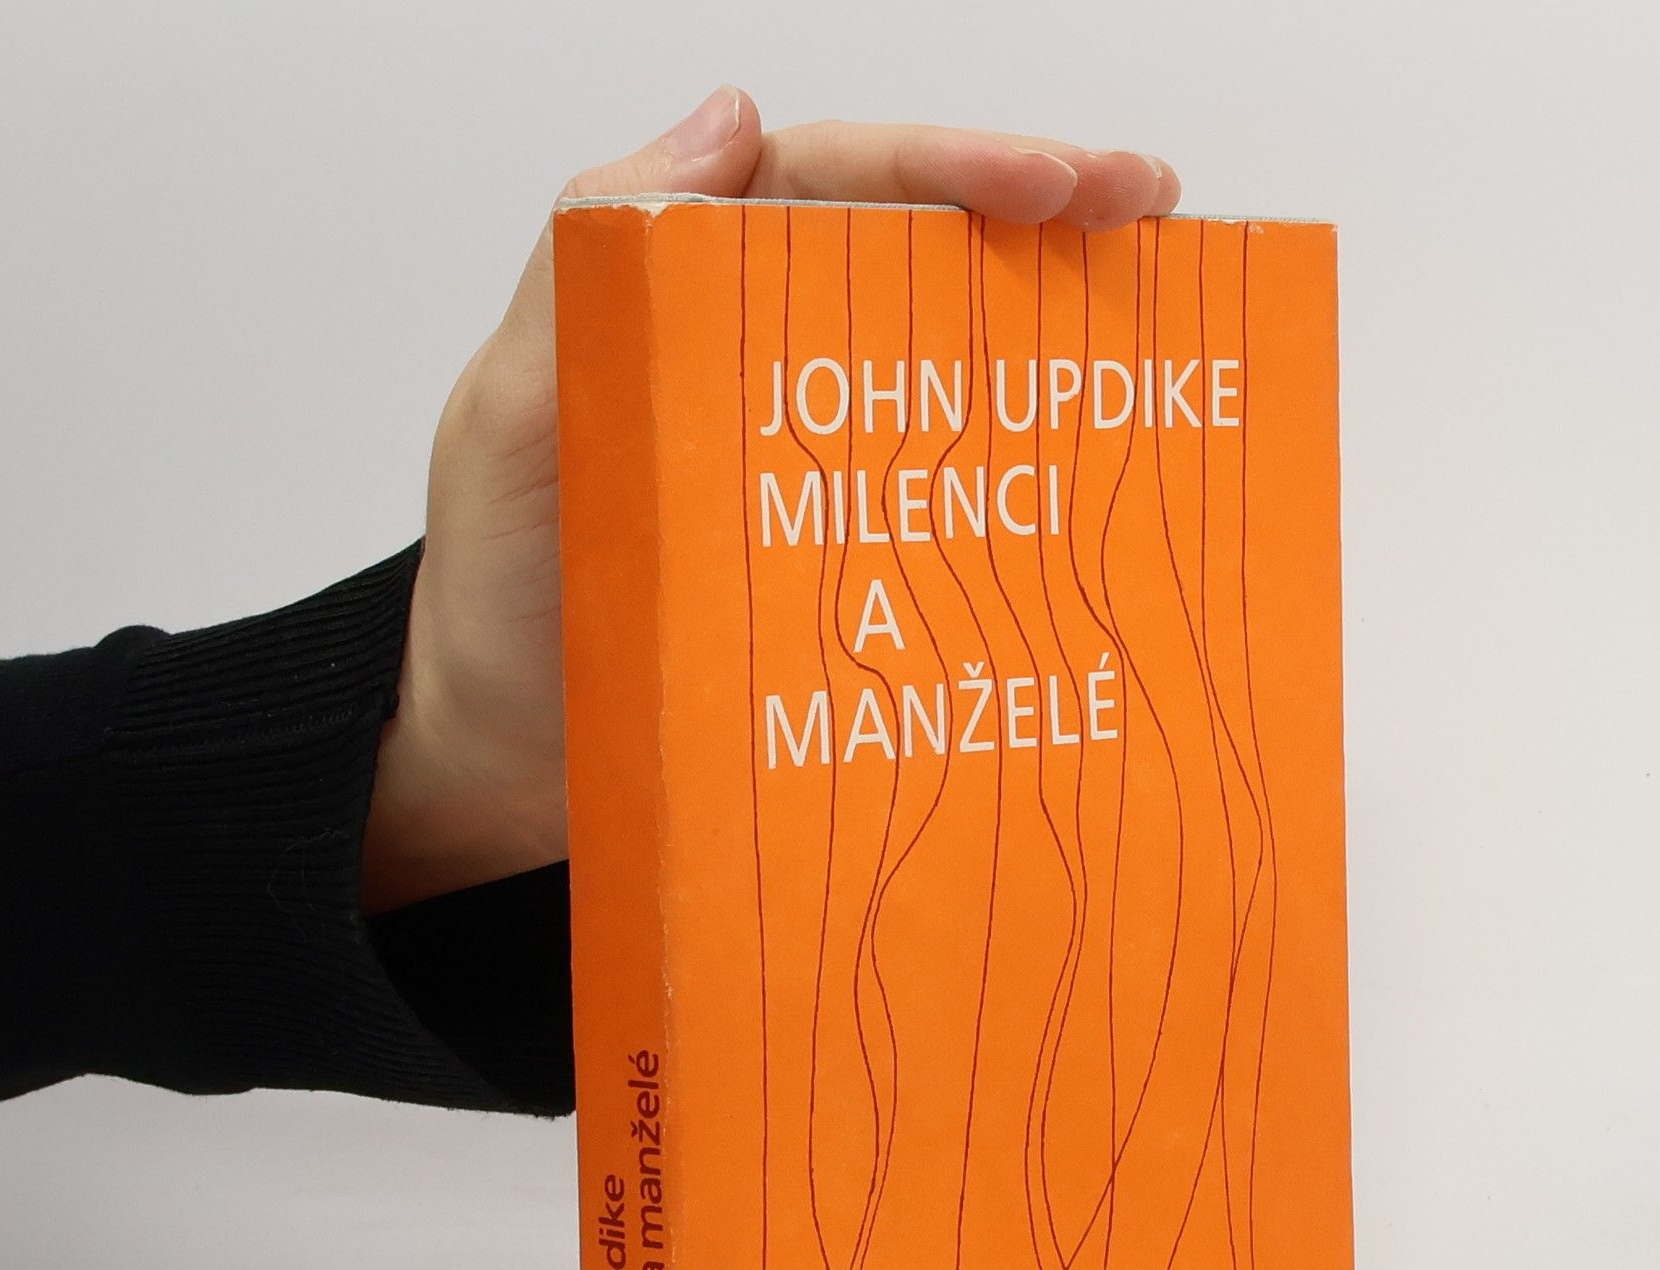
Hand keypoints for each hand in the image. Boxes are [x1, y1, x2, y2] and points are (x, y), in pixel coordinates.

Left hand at [362, 86, 1181, 910]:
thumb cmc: (498, 594)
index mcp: (688, 290)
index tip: (1057, 182)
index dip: (951, 166)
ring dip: (1055, 327)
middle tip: (1151, 206)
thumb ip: (590, 269)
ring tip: (1162, 306)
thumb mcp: (516, 419)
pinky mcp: (848, 554)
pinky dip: (1026, 472)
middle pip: (918, 254)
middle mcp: (767, 358)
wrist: (508, 761)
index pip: (832, 186)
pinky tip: (1102, 466)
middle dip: (1043, 215)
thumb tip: (727, 119)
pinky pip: (947, 493)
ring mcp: (820, 459)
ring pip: (950, 364)